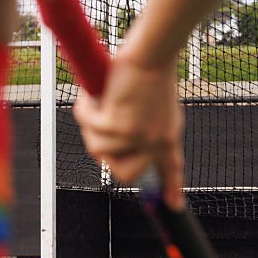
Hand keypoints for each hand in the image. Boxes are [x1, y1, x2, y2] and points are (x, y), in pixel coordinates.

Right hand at [73, 49, 185, 209]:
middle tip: (99, 133)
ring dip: (90, 127)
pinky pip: (90, 128)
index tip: (173, 205)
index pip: (171, 169)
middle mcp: (156, 142)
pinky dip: (84, 111)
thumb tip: (122, 140)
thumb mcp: (156, 104)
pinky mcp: (118, 125)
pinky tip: (87, 96)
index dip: (171, 188)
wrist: (151, 52)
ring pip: (100, 150)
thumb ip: (147, 126)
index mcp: (168, 136)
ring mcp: (138, 137)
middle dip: (107, 157)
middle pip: (125, 175)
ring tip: (93, 103)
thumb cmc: (151, 69)